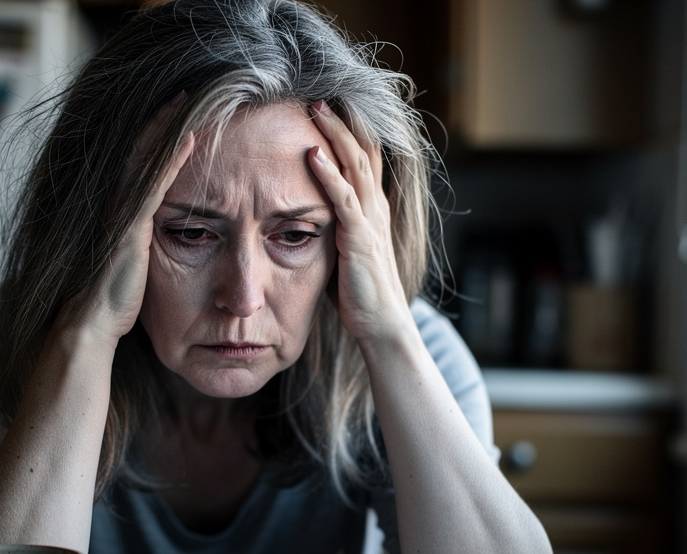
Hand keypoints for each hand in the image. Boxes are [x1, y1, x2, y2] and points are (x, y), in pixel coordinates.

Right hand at [59, 93, 194, 343]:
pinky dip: (172, 159)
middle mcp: (119, 206)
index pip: (141, 162)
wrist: (90, 323)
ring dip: (168, 128)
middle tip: (187, 91)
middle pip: (142, 150)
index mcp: (121, 212)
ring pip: (146, 159)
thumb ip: (142, 240)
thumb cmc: (112, 300)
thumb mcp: (133, 262)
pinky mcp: (130, 227)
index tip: (180, 109)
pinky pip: (154, 184)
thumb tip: (160, 235)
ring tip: (189, 99)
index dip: (158, 133)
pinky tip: (191, 139)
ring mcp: (122, 214)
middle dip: (162, 119)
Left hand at [307, 100, 411, 344]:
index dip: (352, 130)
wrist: (382, 324)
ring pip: (355, 165)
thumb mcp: (344, 249)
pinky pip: (344, 198)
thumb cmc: (359, 292)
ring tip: (316, 109)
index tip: (331, 107)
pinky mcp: (359, 238)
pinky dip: (328, 174)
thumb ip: (332, 226)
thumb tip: (304, 214)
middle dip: (342, 121)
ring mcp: (370, 220)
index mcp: (373, 209)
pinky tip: (312, 155)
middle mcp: (376, 207)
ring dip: (334, 134)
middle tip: (319, 96)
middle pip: (363, 151)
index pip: (366, 159)